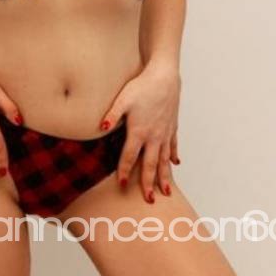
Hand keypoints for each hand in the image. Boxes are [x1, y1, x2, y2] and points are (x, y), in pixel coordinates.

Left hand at [99, 59, 180, 203]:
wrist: (165, 76)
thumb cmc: (142, 86)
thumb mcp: (123, 99)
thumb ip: (112, 114)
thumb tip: (100, 127)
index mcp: (139, 131)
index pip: (130, 157)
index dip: (124, 171)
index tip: (121, 185)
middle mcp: (154, 136)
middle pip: (151, 164)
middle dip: (149, 183)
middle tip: (150, 199)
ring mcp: (165, 132)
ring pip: (165, 159)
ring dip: (165, 176)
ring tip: (167, 191)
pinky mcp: (172, 126)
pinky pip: (173, 145)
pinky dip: (174, 156)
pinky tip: (175, 164)